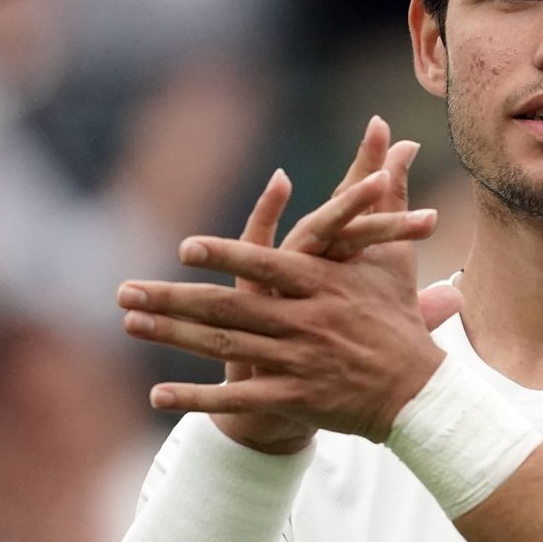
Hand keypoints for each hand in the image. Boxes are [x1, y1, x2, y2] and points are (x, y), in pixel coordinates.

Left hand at [119, 117, 458, 450]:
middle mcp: (306, 323)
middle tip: (125, 291)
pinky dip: (196, 398)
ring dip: (172, 338)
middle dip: (172, 299)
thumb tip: (397, 141)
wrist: (417, 393)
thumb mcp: (394, 256)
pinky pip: (238, 400)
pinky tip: (157, 395)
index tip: (185, 247)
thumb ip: (387, 197)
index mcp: (325, 285)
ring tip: (129, 324)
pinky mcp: (295, 400)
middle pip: (229, 308)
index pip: (268, 266)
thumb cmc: (397, 319)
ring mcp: (298, 364)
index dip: (227, 256)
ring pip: (225, 348)